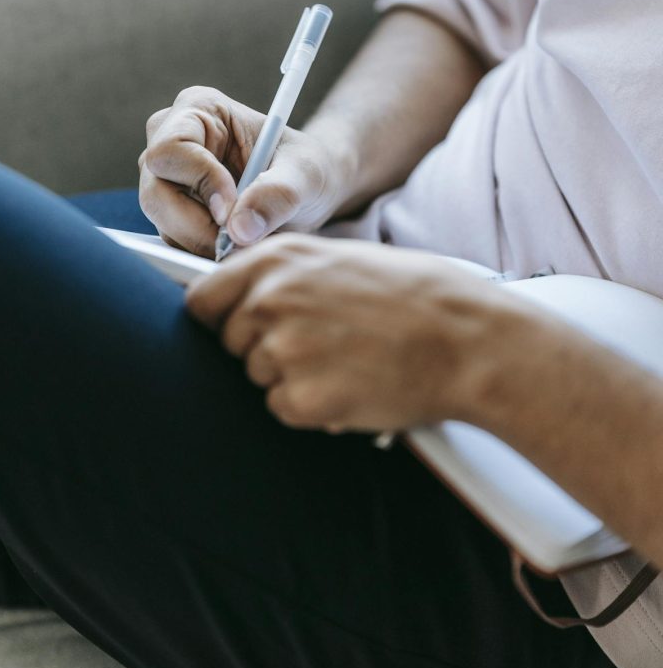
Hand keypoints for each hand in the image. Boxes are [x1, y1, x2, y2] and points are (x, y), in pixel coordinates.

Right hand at [138, 87, 352, 256]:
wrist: (307, 189)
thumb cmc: (307, 167)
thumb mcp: (306, 175)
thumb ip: (278, 195)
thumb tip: (239, 230)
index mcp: (199, 109)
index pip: (172, 149)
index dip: (199, 182)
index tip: (231, 210)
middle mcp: (171, 139)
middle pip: (156, 192)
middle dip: (197, 226)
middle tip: (239, 243)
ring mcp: (167, 179)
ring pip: (162, 222)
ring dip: (203, 243)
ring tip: (246, 244)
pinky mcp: (171, 212)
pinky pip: (174, 240)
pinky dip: (202, 251)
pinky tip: (235, 248)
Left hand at [187, 234, 503, 432]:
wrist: (466, 339)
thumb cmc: (414, 297)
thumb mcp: (341, 259)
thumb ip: (285, 274)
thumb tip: (243, 296)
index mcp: (276, 261)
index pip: (201, 300)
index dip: (216, 318)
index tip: (232, 328)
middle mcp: (269, 300)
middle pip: (229, 343)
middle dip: (262, 348)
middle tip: (320, 344)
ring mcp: (282, 351)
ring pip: (258, 377)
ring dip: (291, 377)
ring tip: (346, 361)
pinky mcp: (300, 397)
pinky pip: (284, 408)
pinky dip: (312, 406)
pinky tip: (352, 386)